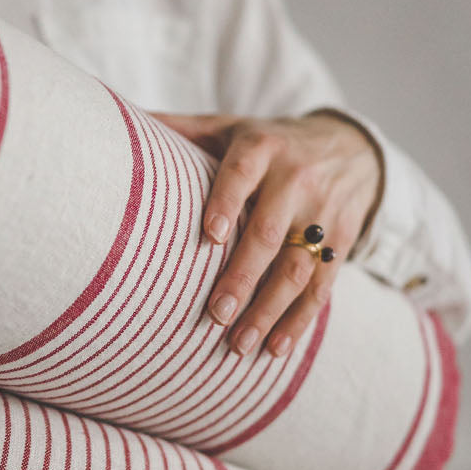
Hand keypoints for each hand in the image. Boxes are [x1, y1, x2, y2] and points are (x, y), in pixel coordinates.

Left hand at [155, 110, 382, 357]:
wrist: (353, 148)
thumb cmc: (270, 143)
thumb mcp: (230, 126)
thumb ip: (181, 129)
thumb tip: (117, 120)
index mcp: (262, 148)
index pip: (242, 173)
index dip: (226, 201)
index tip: (209, 236)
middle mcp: (297, 179)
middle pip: (269, 233)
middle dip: (243, 277)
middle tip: (215, 314)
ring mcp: (323, 214)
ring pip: (298, 268)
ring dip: (269, 310)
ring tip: (239, 344)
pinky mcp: (343, 243)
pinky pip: (322, 287)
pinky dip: (299, 321)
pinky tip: (274, 349)